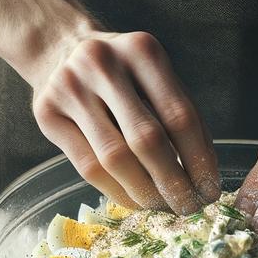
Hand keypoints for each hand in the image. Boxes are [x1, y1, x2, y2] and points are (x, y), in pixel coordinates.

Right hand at [30, 30, 219, 213]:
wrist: (61, 49)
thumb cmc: (123, 72)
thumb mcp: (155, 77)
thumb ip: (180, 116)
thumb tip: (204, 176)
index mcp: (142, 51)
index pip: (179, 116)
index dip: (199, 160)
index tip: (210, 190)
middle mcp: (102, 64)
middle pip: (147, 139)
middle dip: (173, 183)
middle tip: (189, 208)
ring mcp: (69, 88)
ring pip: (114, 158)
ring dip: (145, 193)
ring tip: (164, 208)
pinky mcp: (46, 113)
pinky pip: (88, 167)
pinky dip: (117, 191)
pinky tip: (136, 202)